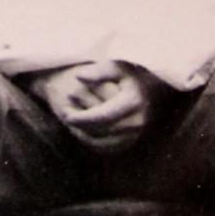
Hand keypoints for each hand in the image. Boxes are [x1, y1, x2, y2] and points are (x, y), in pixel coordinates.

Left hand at [34, 61, 153, 152]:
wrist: (149, 90)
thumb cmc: (129, 75)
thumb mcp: (117, 67)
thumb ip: (99, 71)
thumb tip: (80, 76)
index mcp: (133, 102)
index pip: (104, 116)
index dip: (83, 117)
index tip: (65, 114)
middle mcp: (136, 121)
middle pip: (102, 130)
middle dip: (81, 125)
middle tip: (65, 116)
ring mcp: (135, 134)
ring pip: (104, 142)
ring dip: (84, 135)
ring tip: (70, 123)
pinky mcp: (131, 142)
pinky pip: (108, 148)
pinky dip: (91, 143)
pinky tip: (80, 132)